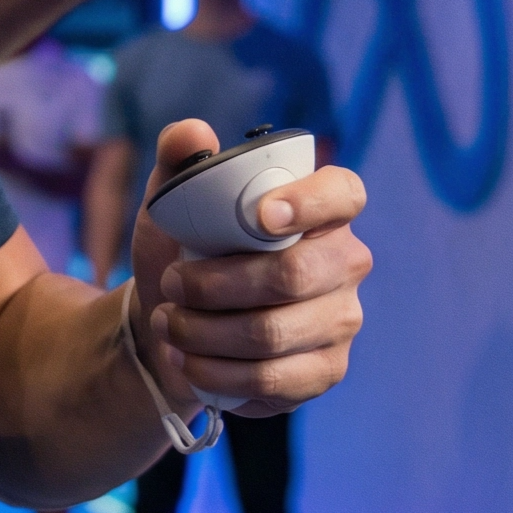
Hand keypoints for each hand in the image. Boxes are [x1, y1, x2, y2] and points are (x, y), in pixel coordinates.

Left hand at [129, 120, 368, 417]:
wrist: (172, 325)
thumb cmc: (185, 251)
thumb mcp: (171, 202)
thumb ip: (179, 160)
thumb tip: (191, 133)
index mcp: (320, 208)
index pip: (343, 192)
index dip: (310, 203)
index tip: (260, 216)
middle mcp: (344, 262)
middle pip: (294, 276)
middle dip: (217, 284)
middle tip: (174, 284)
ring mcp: (339, 320)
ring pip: (272, 333)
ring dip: (205, 331)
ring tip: (169, 323)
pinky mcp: (323, 371)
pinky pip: (270, 379)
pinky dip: (214, 371)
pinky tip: (187, 359)